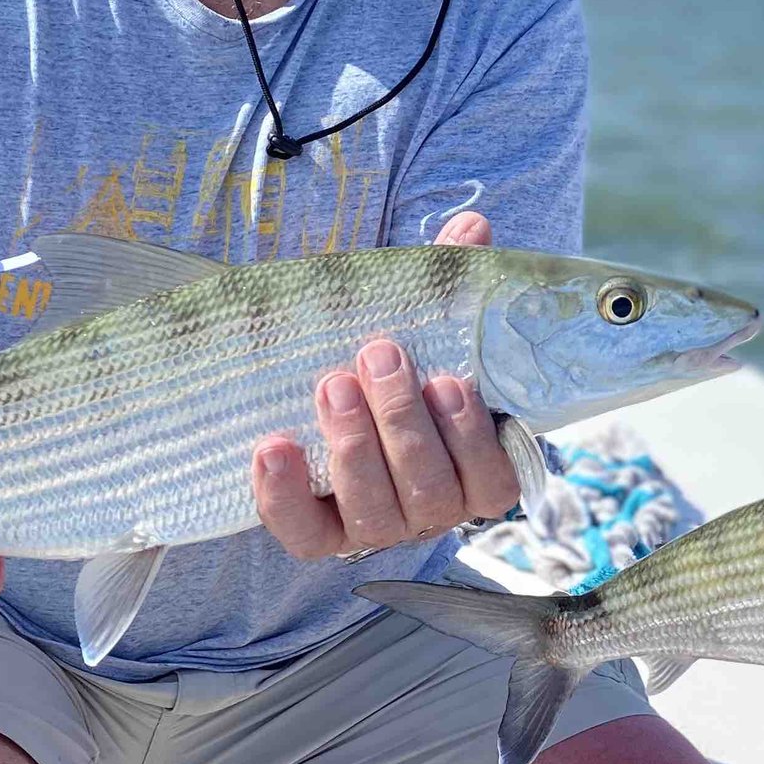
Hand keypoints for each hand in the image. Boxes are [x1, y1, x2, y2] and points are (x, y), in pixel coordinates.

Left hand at [253, 210, 522, 559]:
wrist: (330, 401)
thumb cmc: (395, 367)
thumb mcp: (423, 326)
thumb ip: (449, 286)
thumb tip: (472, 228)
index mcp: (473, 474)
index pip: (489, 481)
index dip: (470, 437)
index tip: (446, 378)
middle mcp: (429, 512)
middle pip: (427, 492)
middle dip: (401, 423)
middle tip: (377, 356)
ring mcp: (373, 528)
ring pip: (373, 513)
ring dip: (353, 448)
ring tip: (332, 385)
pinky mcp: (318, 535)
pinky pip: (304, 534)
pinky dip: (284, 495)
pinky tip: (273, 446)